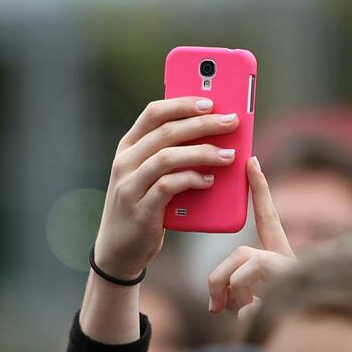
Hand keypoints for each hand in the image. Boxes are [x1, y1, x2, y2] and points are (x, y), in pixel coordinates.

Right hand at [81, 97, 238, 344]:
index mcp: (128, 147)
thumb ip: (169, 154)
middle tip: (232, 122)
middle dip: (203, 124)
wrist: (119, 251)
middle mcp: (124, 162)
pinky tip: (210, 181)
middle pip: (166, 132)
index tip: (211, 100)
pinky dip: (192, 180)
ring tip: (229, 154)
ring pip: (168, 157)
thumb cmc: (143, 205)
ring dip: (202, 153)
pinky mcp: (140, 210)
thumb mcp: (148, 175)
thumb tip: (213, 133)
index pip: (154, 113)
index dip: (183, 103)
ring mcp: (129, 186)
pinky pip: (168, 187)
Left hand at [208, 157, 295, 319]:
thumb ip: (237, 297)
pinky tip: (256, 322)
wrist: (320, 345)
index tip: (252, 160)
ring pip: (244, 262)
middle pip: (241, 251)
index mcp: (282, 260)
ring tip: (240, 318)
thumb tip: (217, 304)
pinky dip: (243, 310)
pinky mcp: (291, 277)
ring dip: (232, 293)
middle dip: (219, 277)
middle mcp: (290, 260)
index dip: (260, 190)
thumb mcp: (254, 309)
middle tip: (213, 308)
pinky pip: (249, 288)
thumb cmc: (281, 327)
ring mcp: (292, 268)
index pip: (269, 218)